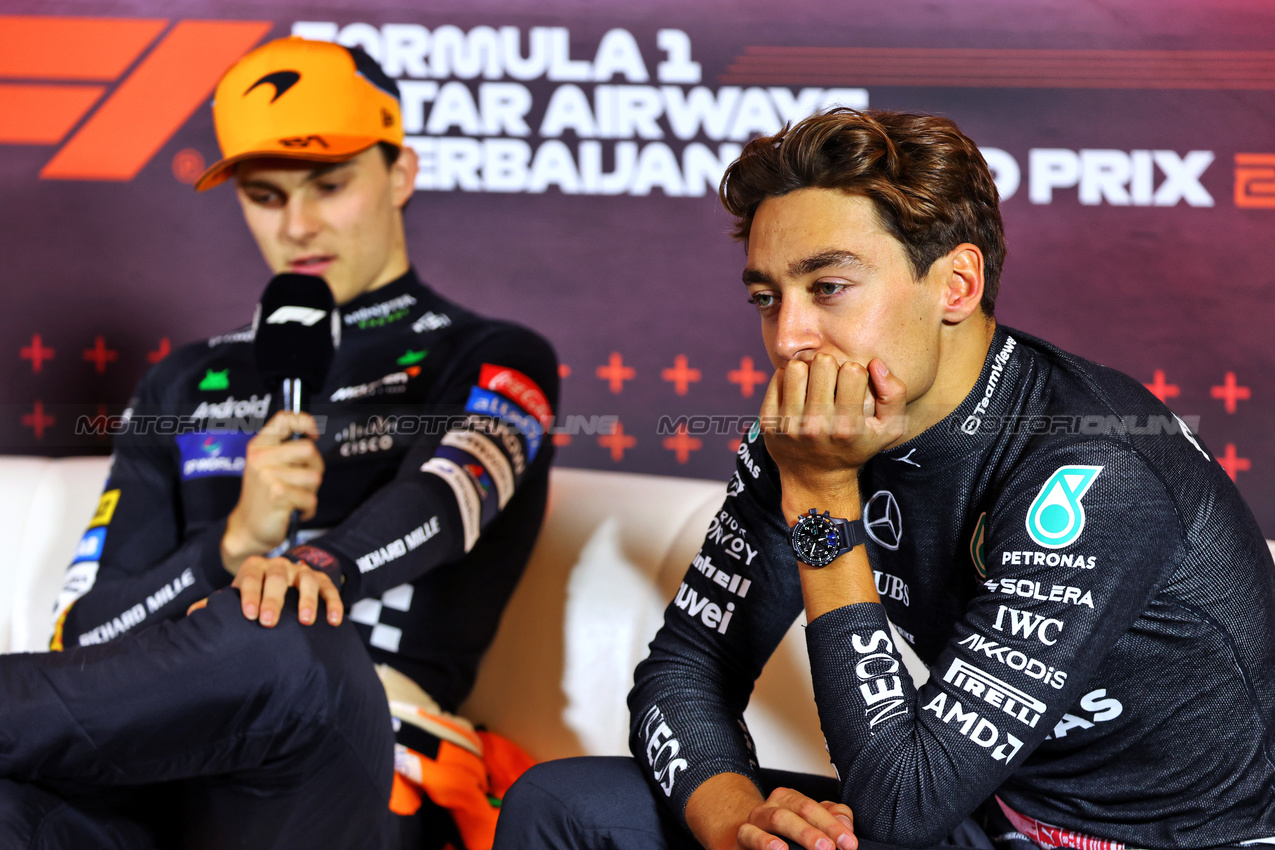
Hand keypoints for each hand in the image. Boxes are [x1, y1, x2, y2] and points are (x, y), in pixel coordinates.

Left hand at [189, 555, 342, 626]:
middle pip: (276, 576)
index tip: (248, 615)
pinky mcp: (322, 580)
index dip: (249, 594)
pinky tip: (334, 621)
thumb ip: (219, 603)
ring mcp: (302, 571)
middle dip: (274, 599)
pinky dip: (334, 603)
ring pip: (307, 580)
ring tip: (306, 621)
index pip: (250, 577)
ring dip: (307, 600)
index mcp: (255, 568)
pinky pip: (330, 588)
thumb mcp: (238, 593)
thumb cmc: (255, 591)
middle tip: (269, 622)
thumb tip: (193, 615)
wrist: (282, 577)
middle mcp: (279, 566)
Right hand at [221, 412, 323, 573]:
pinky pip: (311, 499)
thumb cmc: (264, 497)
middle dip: (315, 467)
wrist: (248, 530)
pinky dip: (308, 509)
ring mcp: (268, 476)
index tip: (314, 433)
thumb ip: (285, 450)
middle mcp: (261, 458)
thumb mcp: (267, 467)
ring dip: (311, 492)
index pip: (284, 419)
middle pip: (309, 449)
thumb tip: (312, 434)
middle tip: (304, 482)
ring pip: (314, 477)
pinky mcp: (278, 494)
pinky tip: (293, 511)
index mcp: (259, 447)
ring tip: (294, 498)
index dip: (305, 422)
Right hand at [736, 787, 856, 849]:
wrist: (746, 840)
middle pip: (801, 809)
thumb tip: (846, 824)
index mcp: (790, 799)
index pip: (816, 807)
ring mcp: (757, 819)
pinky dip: (764, 842)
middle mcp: (773, 804)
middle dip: (821, 828)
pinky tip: (779, 849)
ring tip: (818, 847)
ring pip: (779, 818)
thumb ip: (831, 818)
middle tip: (833, 846)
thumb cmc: (782, 834)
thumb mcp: (809, 823)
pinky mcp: (743, 836)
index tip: (849, 843)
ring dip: (801, 832)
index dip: (834, 825)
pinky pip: (750, 834)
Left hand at [760, 354, 906, 520]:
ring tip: (813, 384)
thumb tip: (875, 363)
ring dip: (807, 371)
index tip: (851, 386)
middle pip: (823, 363)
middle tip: (831, 382)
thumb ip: (895, 395)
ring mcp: (788, 425)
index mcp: (847, 427)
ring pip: (796, 367)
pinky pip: (776, 378)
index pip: (853, 370)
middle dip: (830, 368)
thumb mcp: (888, 430)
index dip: (855, 373)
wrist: (815, 479)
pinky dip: (788, 380)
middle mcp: (816, 426)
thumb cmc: (855, 447)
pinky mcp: (769, 422)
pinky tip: (798, 392)